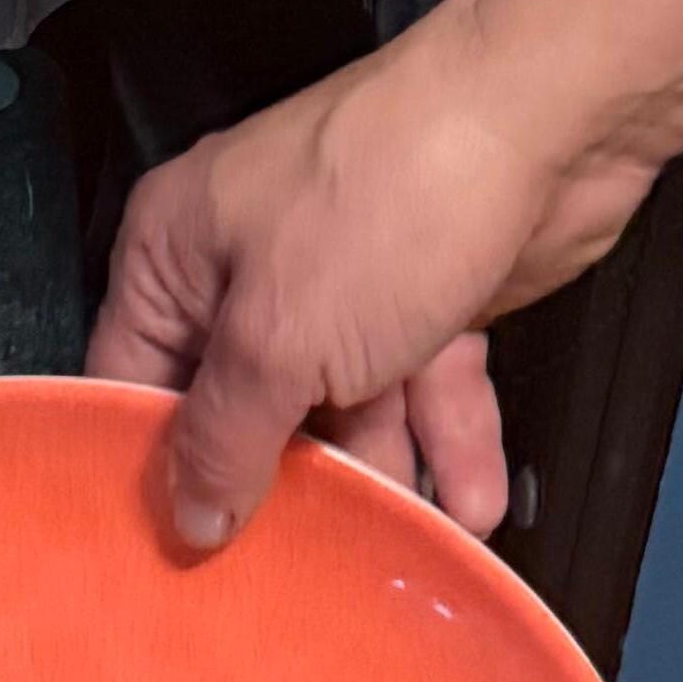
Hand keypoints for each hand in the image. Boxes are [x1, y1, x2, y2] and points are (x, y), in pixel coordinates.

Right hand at [84, 0, 678, 552]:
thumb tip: (191, 513)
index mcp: (176, 250)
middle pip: (243, 405)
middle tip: (290, 563)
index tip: (180, 545)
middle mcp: (251, 261)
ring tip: (397, 537)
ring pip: (342, 406)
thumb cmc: (395, 186)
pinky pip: (422, 386)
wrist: (549, 119)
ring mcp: (343, 277)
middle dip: (279, 483)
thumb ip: (226, 439)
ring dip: (380, 476)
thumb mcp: (277, 343)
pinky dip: (445, 440)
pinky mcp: (426, 291)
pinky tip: (466, 499)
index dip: (157, 464)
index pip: (133, 378)